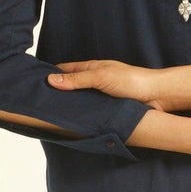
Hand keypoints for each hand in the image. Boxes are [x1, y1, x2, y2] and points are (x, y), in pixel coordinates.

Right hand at [47, 60, 190, 112]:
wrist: (157, 96)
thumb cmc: (132, 80)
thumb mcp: (101, 76)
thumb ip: (77, 79)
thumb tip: (51, 80)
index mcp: (92, 68)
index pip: (65, 70)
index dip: (50, 74)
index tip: (33, 82)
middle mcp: (95, 81)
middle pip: (71, 87)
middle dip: (56, 93)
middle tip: (37, 102)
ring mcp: (101, 96)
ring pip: (79, 101)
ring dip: (69, 106)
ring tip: (49, 115)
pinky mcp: (108, 109)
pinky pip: (90, 112)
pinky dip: (81, 116)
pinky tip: (72, 123)